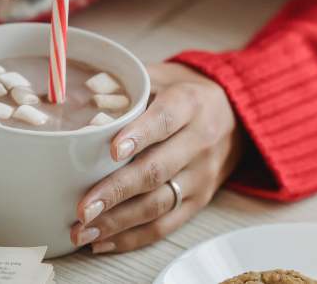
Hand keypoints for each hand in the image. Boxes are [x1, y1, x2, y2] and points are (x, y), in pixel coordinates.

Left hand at [72, 63, 243, 253]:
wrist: (234, 112)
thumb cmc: (185, 91)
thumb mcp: (162, 74)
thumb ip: (128, 84)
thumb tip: (81, 94)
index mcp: (189, 104)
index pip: (164, 120)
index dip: (139, 135)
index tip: (112, 151)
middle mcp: (199, 141)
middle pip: (157, 169)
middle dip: (116, 191)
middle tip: (83, 207)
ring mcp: (201, 175)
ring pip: (159, 203)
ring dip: (118, 221)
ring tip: (83, 229)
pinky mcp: (199, 200)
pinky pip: (166, 225)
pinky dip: (133, 237)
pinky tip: (102, 240)